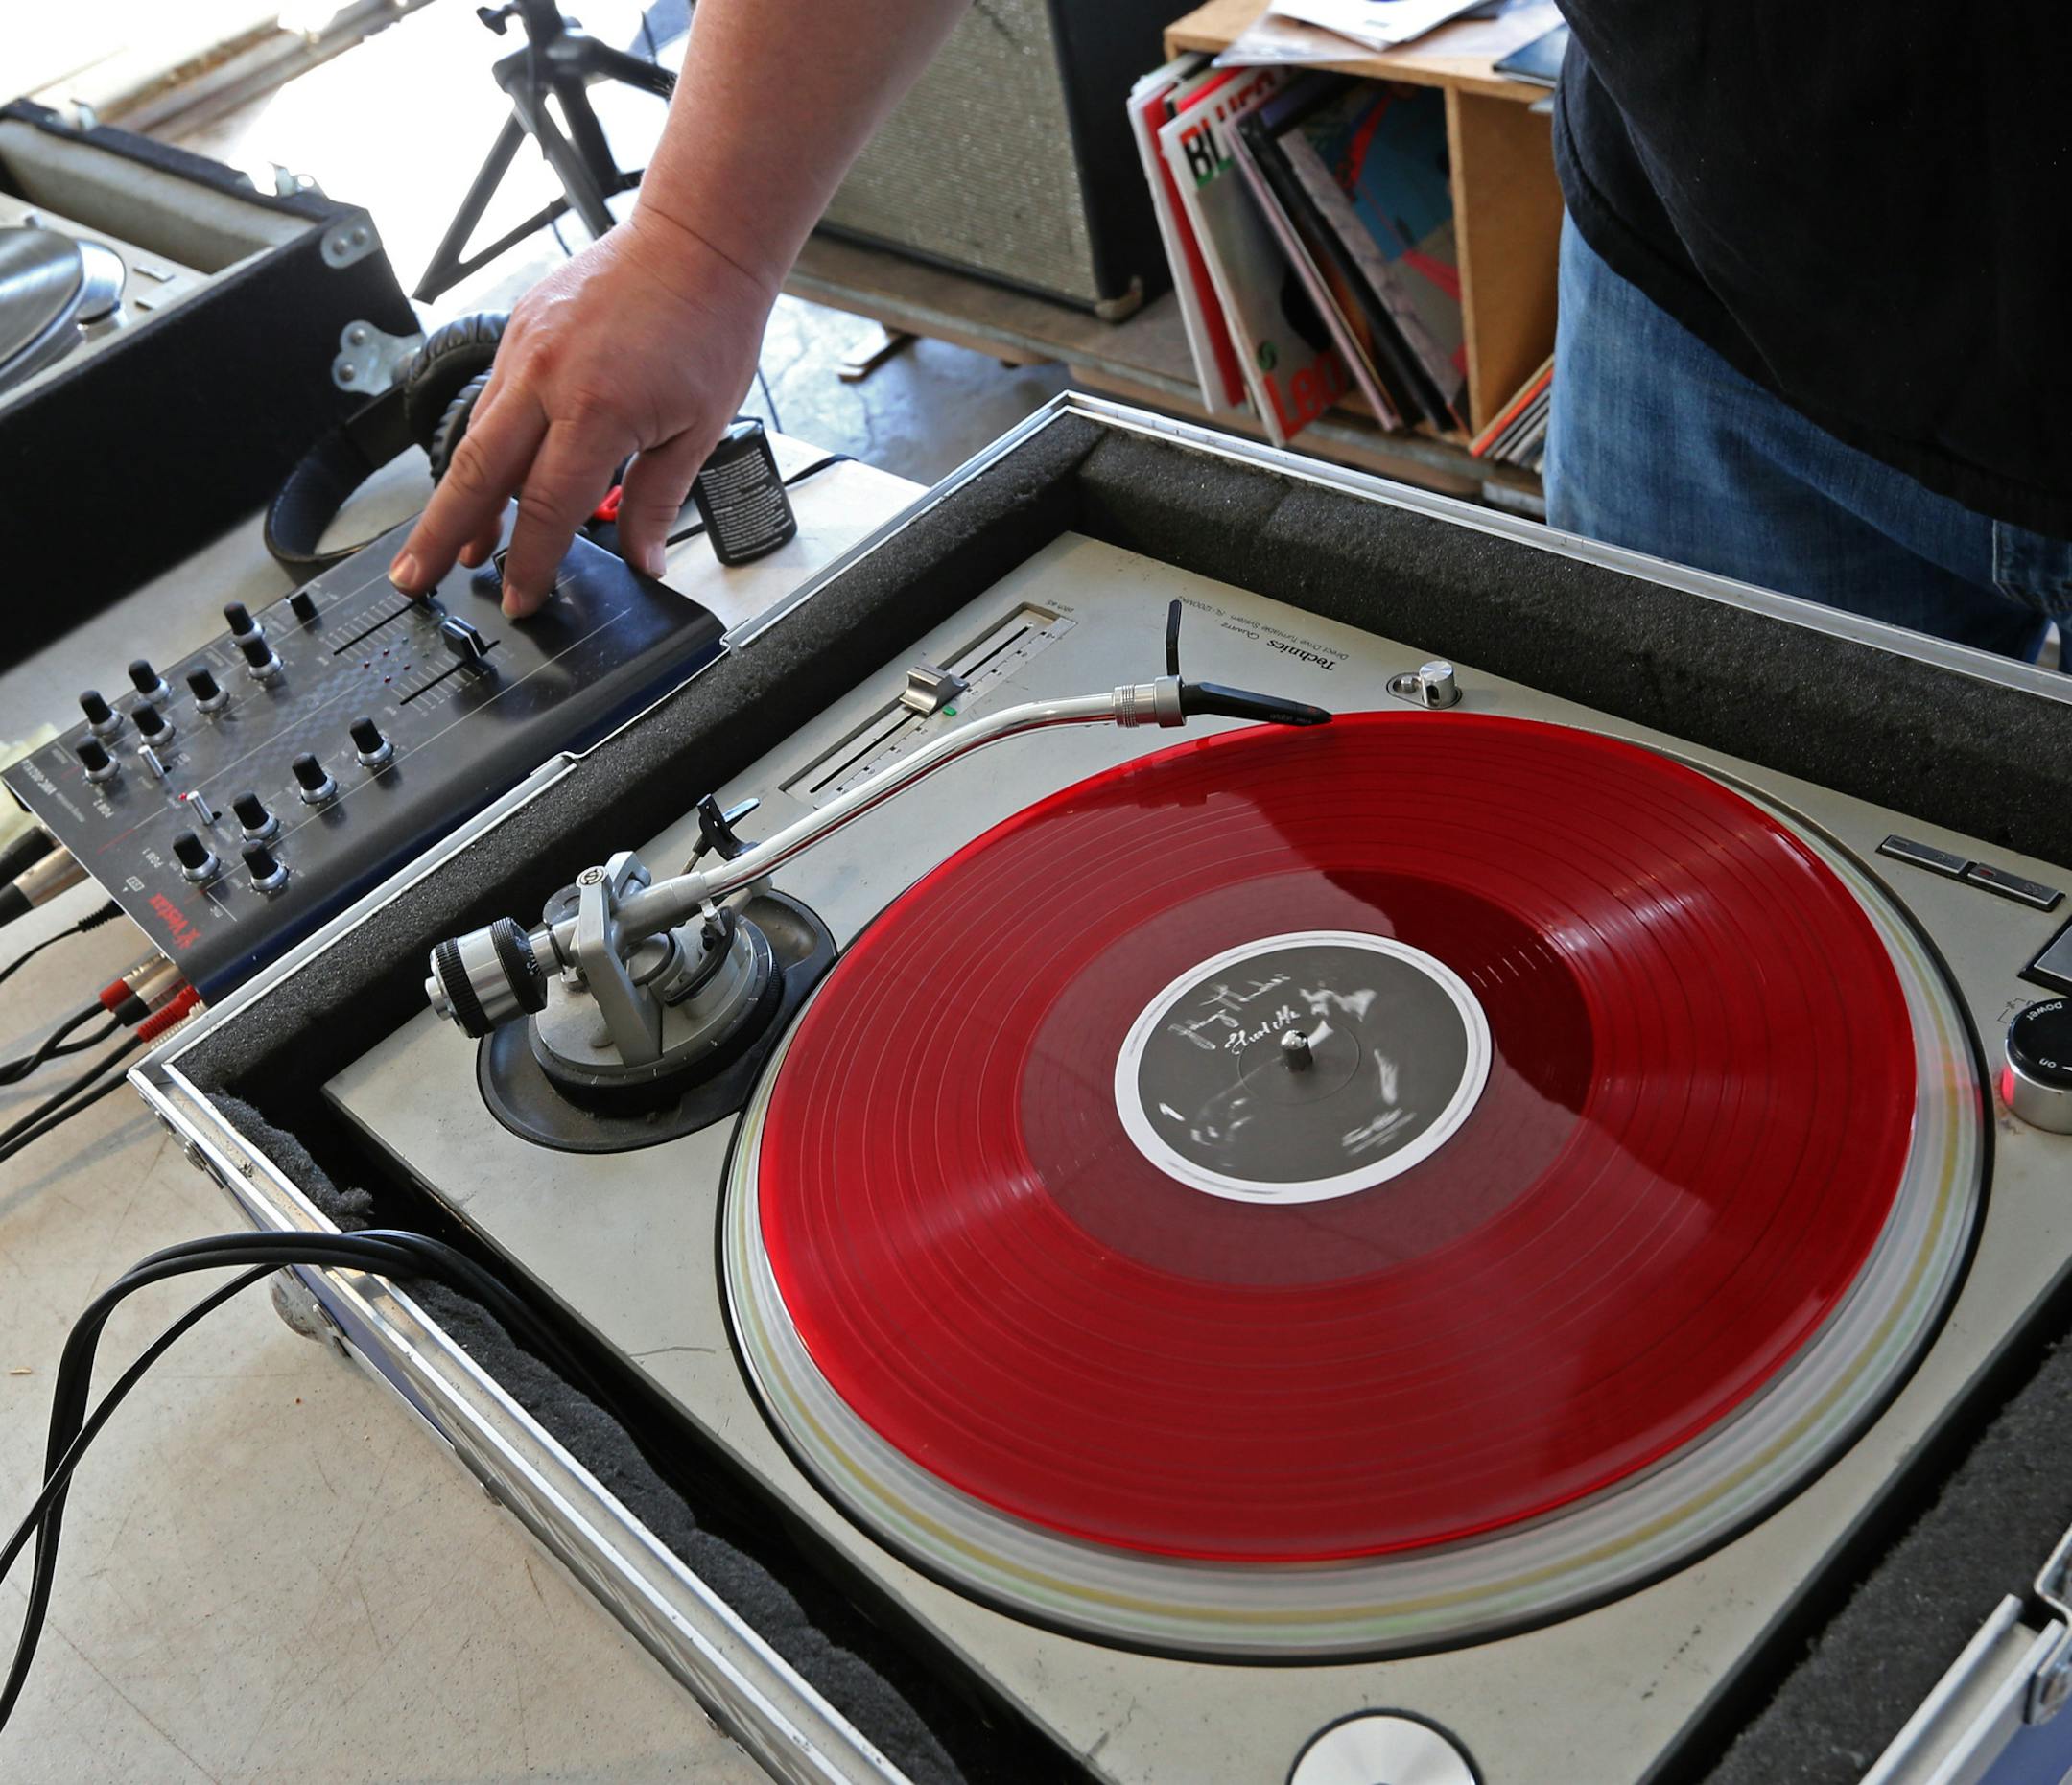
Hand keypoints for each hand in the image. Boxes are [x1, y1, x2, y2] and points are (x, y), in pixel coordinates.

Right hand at [388, 209, 776, 614]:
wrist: (696, 242)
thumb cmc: (708, 327)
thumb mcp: (700, 430)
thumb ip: (660, 501)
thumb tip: (644, 562)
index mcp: (597, 410)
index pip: (547, 508)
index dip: (529, 562)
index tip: (520, 598)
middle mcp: (547, 377)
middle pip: (477, 475)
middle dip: (441, 535)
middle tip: (414, 580)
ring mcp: (525, 348)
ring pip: (477, 437)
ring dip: (462, 497)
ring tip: (456, 546)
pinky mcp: (519, 328)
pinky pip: (491, 399)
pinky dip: (486, 444)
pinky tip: (489, 476)